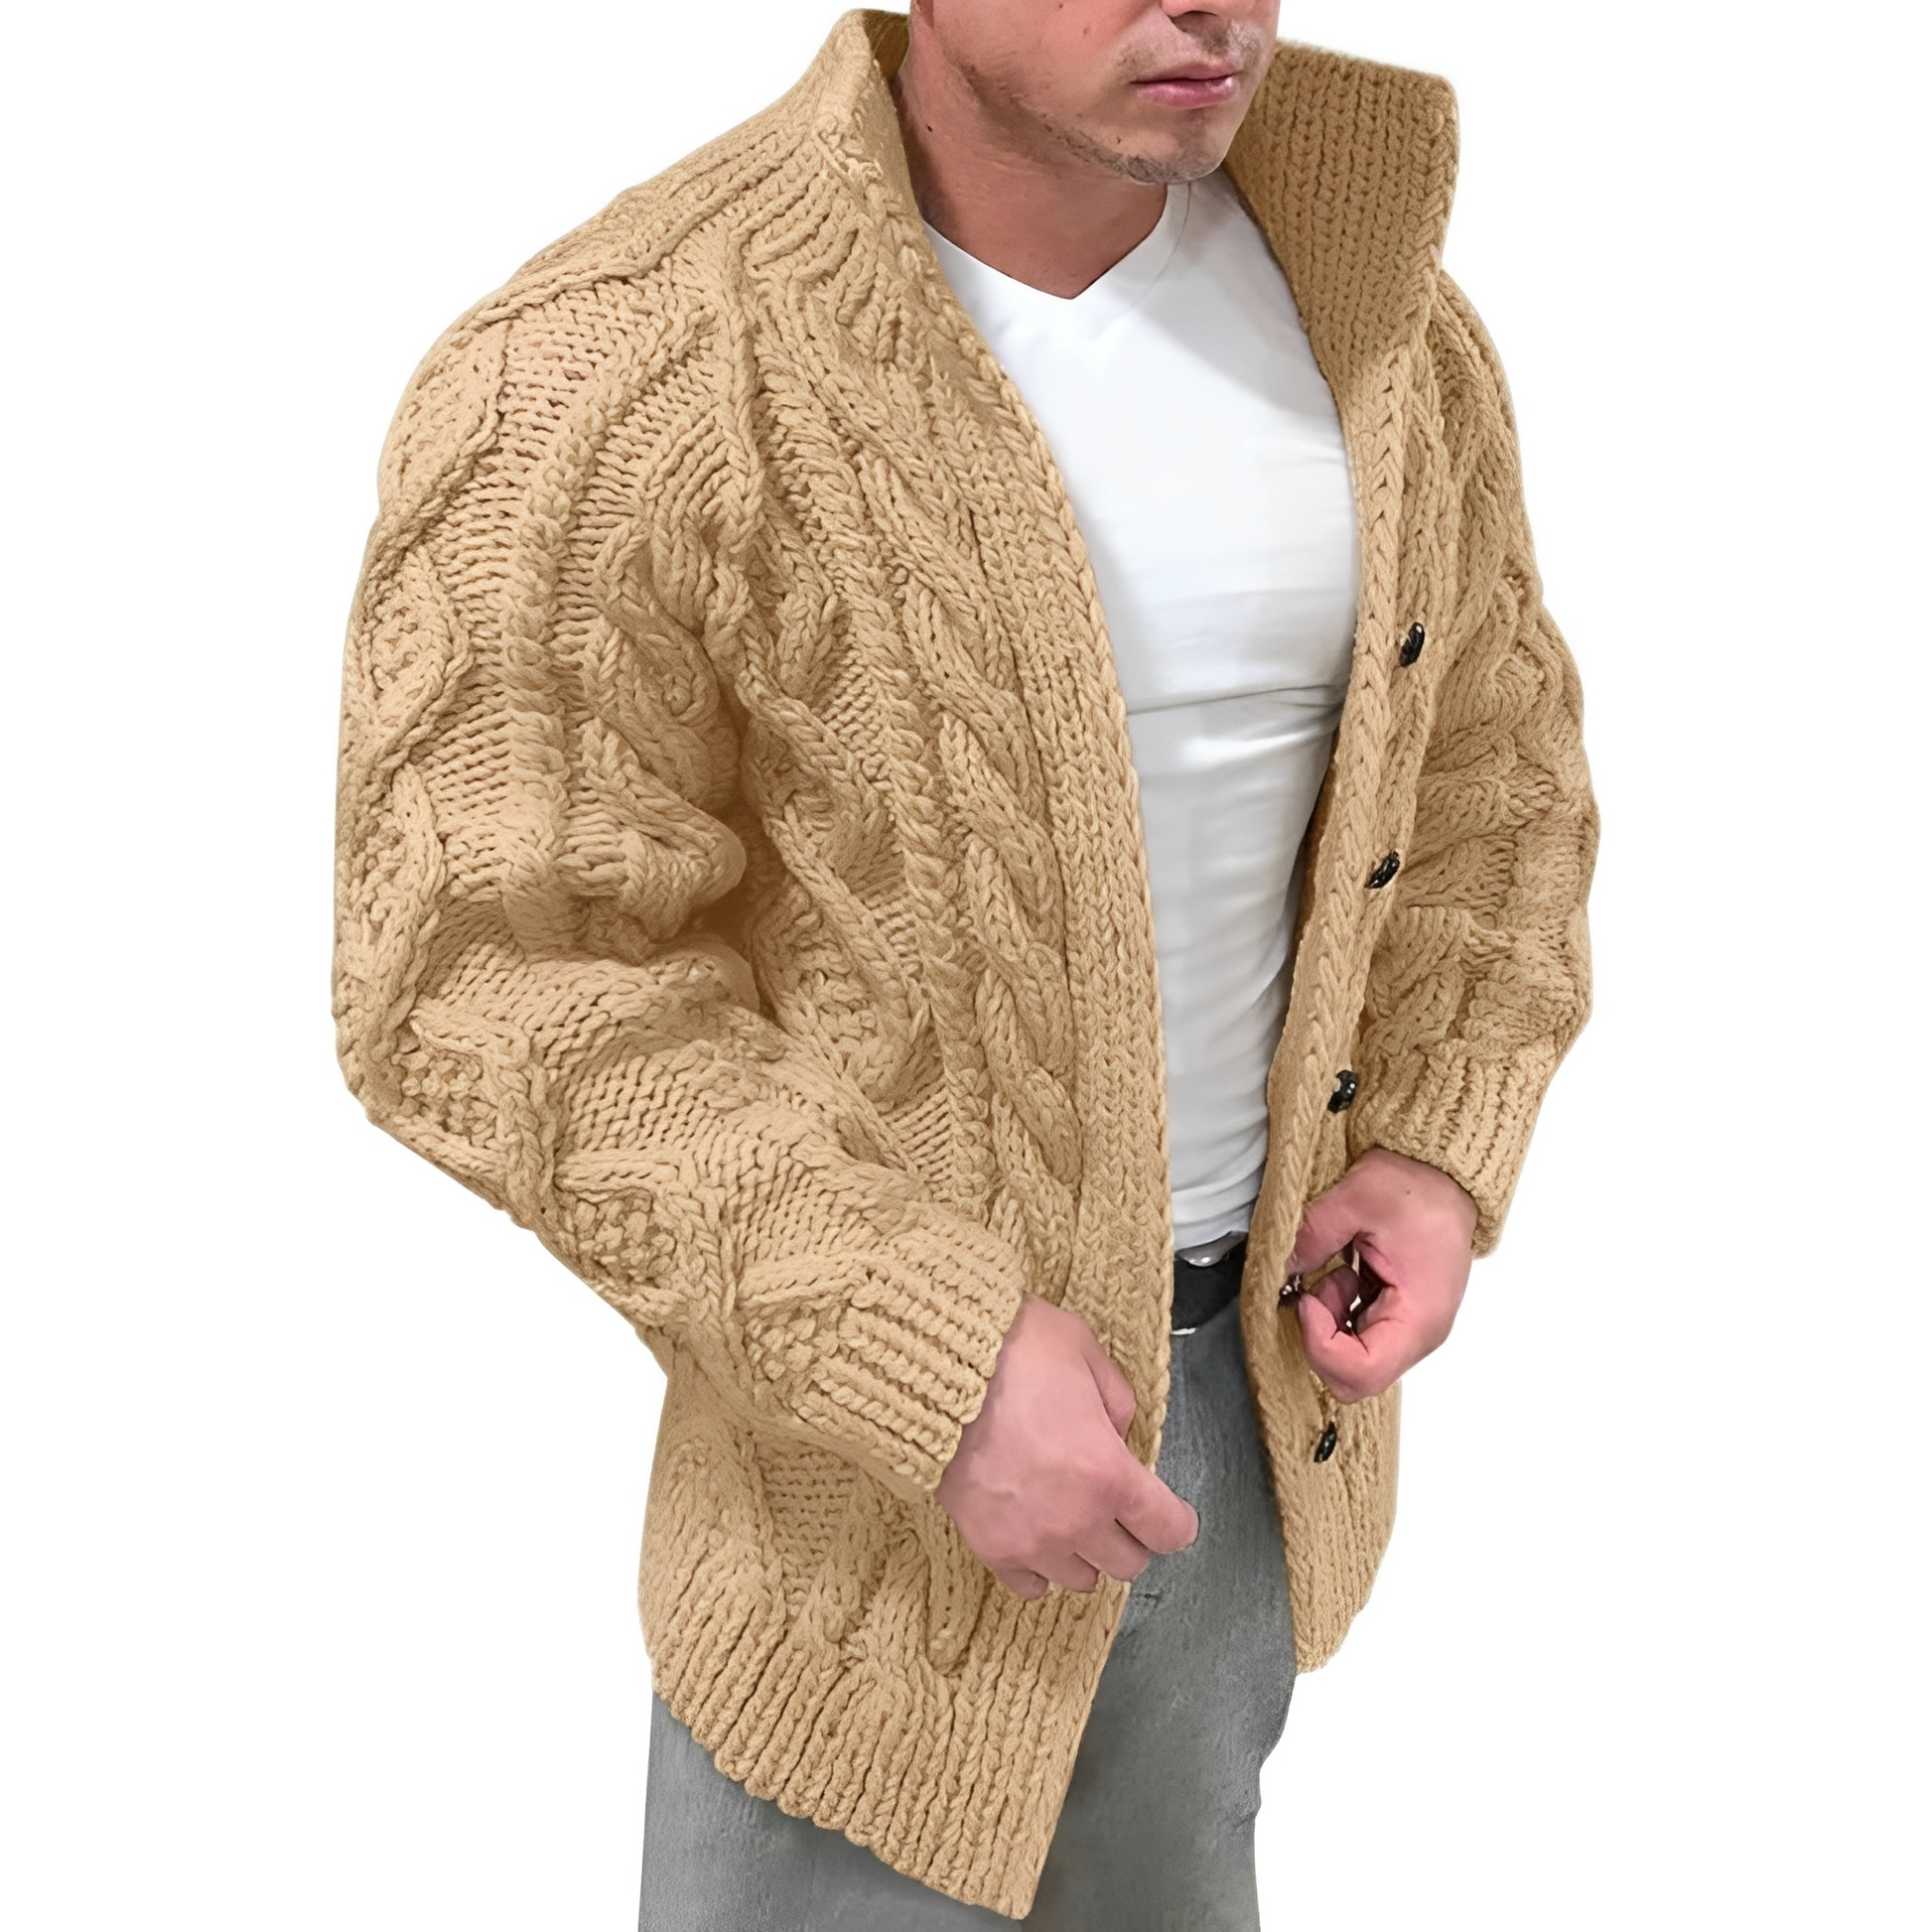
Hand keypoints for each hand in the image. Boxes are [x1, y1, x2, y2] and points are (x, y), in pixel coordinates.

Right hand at [936, 1296, 1198, 1599]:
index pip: (1169, 1530)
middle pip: (1129, 1564)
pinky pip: (1031, 1585)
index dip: (1175, 1521)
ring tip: (1071, 1520)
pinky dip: (1040, 1567)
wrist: (937, 1372)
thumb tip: (1116, 1433)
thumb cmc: (1012, 1354)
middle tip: (1117, 1510)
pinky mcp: (990, 1547)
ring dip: (1085, 1554)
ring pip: (1081, 1579)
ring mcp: (1032, 1540)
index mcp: (1110, 1474)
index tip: (1170, 1513)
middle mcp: (1077, 1520)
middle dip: (1131, 1537)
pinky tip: (1036, 1536)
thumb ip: (1117, 1402)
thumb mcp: (1086, 1354)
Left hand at [1288, 1147, 1477, 1402]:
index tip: (1307, 1300)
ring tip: (1337, 1273)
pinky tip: (1345, 1275)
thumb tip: (1280, 1266)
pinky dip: (1340, 1314)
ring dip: (1330, 1324)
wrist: (1446, 1177)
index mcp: (1418, 1317)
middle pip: (1355, 1379)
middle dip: (1321, 1339)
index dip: (1321, 1345)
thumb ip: (1312, 1236)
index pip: (1362, 1372)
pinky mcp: (1399, 1319)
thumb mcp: (1357, 1199)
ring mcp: (1409, 1330)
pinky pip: (1359, 1339)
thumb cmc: (1419, 1188)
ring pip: (1353, 1362)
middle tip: (1316, 1291)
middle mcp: (1418, 1334)